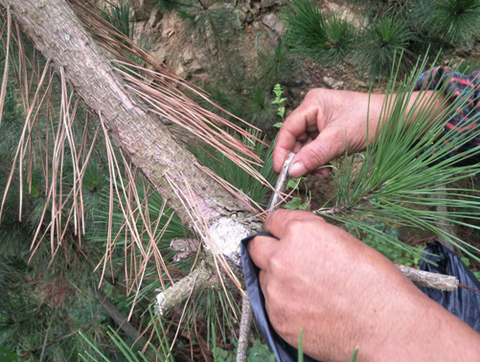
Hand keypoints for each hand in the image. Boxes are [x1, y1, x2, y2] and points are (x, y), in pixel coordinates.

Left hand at [248, 209, 479, 361]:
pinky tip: (309, 308)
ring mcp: (276, 290)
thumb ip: (311, 237)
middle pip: (257, 247)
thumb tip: (297, 238)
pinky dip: (284, 304)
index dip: (280, 227)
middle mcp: (281, 258)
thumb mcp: (344, 242)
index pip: (273, 220)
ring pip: (264, 277)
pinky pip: (271, 304)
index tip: (283, 234)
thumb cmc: (376, 284)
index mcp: (300, 233)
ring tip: (308, 291)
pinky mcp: (277, 318)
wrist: (388, 329)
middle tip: (288, 261)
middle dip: (270, 250)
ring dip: (278, 279)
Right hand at [273, 89, 384, 177]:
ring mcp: (321, 120)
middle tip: (305, 176)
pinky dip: (319, 160)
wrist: (397, 120)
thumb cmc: (371, 121)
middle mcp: (313, 110)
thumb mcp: (339, 140)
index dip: (282, 151)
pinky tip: (326, 169)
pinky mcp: (329, 131)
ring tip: (322, 173)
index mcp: (313, 103)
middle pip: (295, 139)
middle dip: (299, 159)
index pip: (288, 129)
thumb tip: (291, 172)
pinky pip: (316, 148)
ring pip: (305, 146)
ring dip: (310, 162)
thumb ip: (313, 156)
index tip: (280, 171)